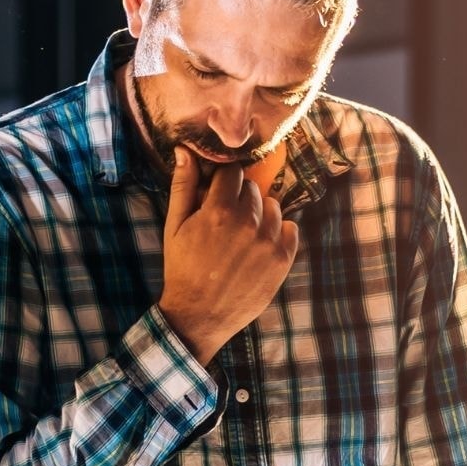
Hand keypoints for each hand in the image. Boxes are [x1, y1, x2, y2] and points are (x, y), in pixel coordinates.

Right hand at [157, 148, 299, 364]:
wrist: (199, 315)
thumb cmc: (182, 268)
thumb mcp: (175, 226)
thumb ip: (183, 185)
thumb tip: (185, 150)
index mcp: (219, 210)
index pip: (233, 172)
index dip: (224, 181)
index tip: (218, 194)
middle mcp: (248, 222)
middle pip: (254, 189)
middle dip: (241, 198)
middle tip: (227, 219)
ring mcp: (269, 242)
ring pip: (274, 207)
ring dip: (261, 214)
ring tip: (243, 234)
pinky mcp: (283, 260)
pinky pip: (291, 228)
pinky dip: (279, 232)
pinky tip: (260, 244)